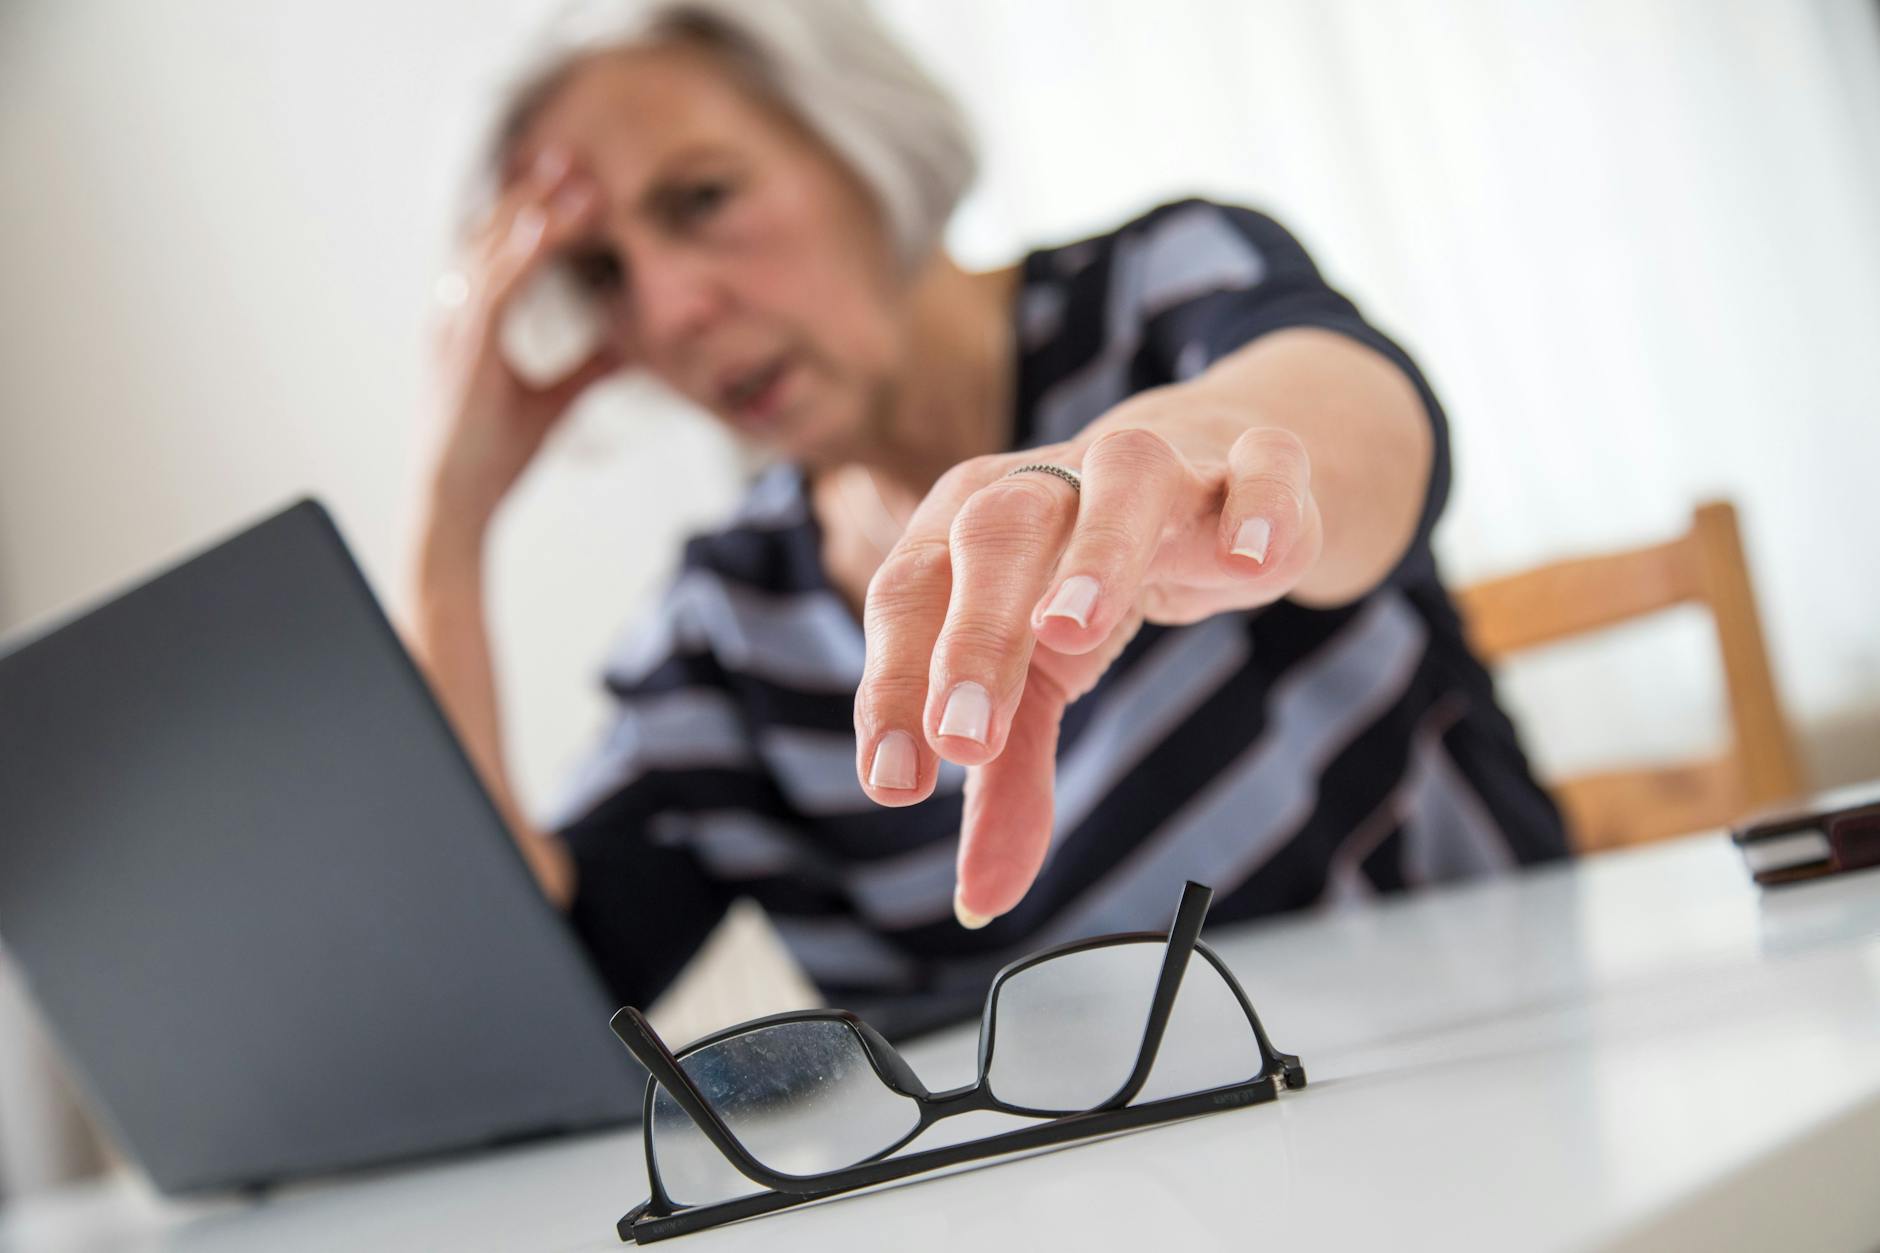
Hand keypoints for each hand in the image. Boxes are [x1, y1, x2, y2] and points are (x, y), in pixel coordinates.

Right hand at [421, 148, 618, 530]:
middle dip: (533, 195)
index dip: (536, 214)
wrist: (460, 503)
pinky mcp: (465, 352)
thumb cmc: (495, 456)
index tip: (574, 183)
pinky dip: (518, 257)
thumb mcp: (556, 402)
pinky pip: (492, 290)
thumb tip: (628, 348)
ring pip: (494, 253)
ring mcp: (455, 329)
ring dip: (533, 214)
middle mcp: (456, 315)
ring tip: (573, 181)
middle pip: (494, 236)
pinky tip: (543, 230)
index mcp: (472, 321)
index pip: (504, 251)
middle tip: (573, 157)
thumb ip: (588, 368)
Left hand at [853, 410, 1323, 925]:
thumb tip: (980, 900)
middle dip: (974, 633)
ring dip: (1093, 553)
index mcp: (967, 528)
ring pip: (1120, 481)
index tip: (895, 782)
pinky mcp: (1249, 468)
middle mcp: (1051, 484)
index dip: (892, 684)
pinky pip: (1260, 468)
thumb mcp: (1040, 680)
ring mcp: (1156, 467)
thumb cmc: (1084, 579)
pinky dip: (1255, 508)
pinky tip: (1247, 565)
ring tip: (1071, 632)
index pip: (910, 595)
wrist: (1204, 482)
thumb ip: (1008, 780)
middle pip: (995, 533)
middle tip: (965, 735)